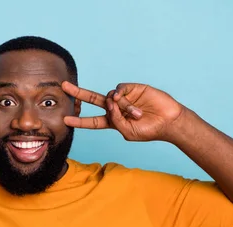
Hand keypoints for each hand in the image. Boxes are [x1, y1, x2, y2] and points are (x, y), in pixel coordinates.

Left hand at [61, 81, 185, 141]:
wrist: (169, 121)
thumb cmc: (149, 130)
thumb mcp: (128, 132)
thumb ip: (115, 120)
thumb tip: (109, 102)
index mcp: (113, 122)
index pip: (92, 121)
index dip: (79, 121)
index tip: (65, 120)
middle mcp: (116, 108)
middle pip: (93, 100)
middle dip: (78, 93)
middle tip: (63, 87)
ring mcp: (124, 97)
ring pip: (110, 98)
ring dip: (121, 107)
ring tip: (137, 114)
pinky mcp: (132, 88)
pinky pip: (119, 90)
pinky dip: (121, 96)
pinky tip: (127, 101)